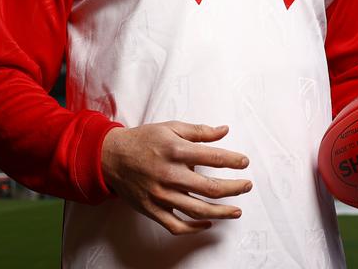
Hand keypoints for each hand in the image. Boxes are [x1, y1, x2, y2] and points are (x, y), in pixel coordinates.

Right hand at [101, 121, 251, 235]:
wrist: (111, 156)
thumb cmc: (143, 140)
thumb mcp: (170, 128)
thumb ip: (199, 131)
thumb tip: (224, 130)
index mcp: (175, 151)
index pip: (213, 157)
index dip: (233, 161)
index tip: (244, 163)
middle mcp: (169, 175)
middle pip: (211, 188)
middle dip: (234, 189)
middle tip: (247, 186)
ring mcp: (161, 195)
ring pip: (197, 210)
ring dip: (221, 212)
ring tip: (236, 211)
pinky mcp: (152, 209)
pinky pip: (176, 226)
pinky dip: (194, 228)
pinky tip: (208, 223)